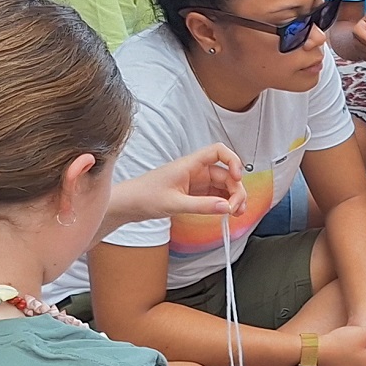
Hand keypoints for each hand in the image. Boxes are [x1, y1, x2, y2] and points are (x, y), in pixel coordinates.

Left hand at [110, 146, 244, 229]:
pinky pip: (215, 195)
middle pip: (226, 173)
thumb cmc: (144, 196)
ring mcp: (196, 182)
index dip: (233, 161)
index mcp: (190, 164)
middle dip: (236, 189)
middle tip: (235, 208)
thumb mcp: (174, 203)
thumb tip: (225, 207)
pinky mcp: (194, 193)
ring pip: (223, 186)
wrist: (128, 204)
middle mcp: (196, 171)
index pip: (219, 152)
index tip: (238, 177)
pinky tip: (226, 213)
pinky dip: (223, 203)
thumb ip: (202, 206)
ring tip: (236, 213)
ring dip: (232, 198)